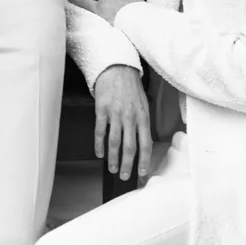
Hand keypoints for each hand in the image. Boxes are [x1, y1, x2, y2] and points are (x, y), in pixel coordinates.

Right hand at [93, 64, 151, 180]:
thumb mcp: (144, 104)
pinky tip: (100, 153)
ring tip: (113, 169)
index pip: (146, 143)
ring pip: (115, 141)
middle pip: (130, 146)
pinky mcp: (102, 109)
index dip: (144, 160)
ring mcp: (115, 113)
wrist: (116, 68)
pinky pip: (100, 131)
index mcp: (143, 116)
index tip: (142, 173)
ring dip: (114, 158)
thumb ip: (143, 122)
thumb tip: (143, 142)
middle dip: (128, 164)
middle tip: (125, 176)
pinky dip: (99, 144)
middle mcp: (130, 117)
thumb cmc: (131, 87)